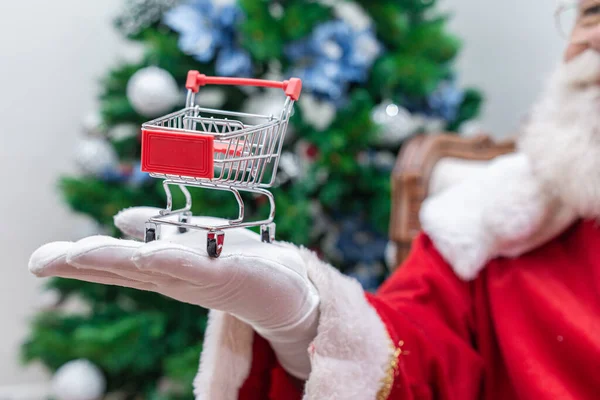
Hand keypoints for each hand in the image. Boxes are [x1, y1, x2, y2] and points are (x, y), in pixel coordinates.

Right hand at [28, 207, 319, 378]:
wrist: (286, 287)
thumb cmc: (237, 261)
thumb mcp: (191, 241)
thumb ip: (158, 230)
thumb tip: (120, 218)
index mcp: (165, 267)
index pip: (116, 262)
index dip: (78, 260)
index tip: (40, 258)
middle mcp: (176, 277)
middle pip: (124, 268)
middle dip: (83, 263)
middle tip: (43, 260)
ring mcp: (201, 278)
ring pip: (152, 268)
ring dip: (117, 261)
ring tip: (80, 254)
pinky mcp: (230, 275)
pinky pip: (198, 267)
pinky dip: (173, 261)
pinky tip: (151, 255)